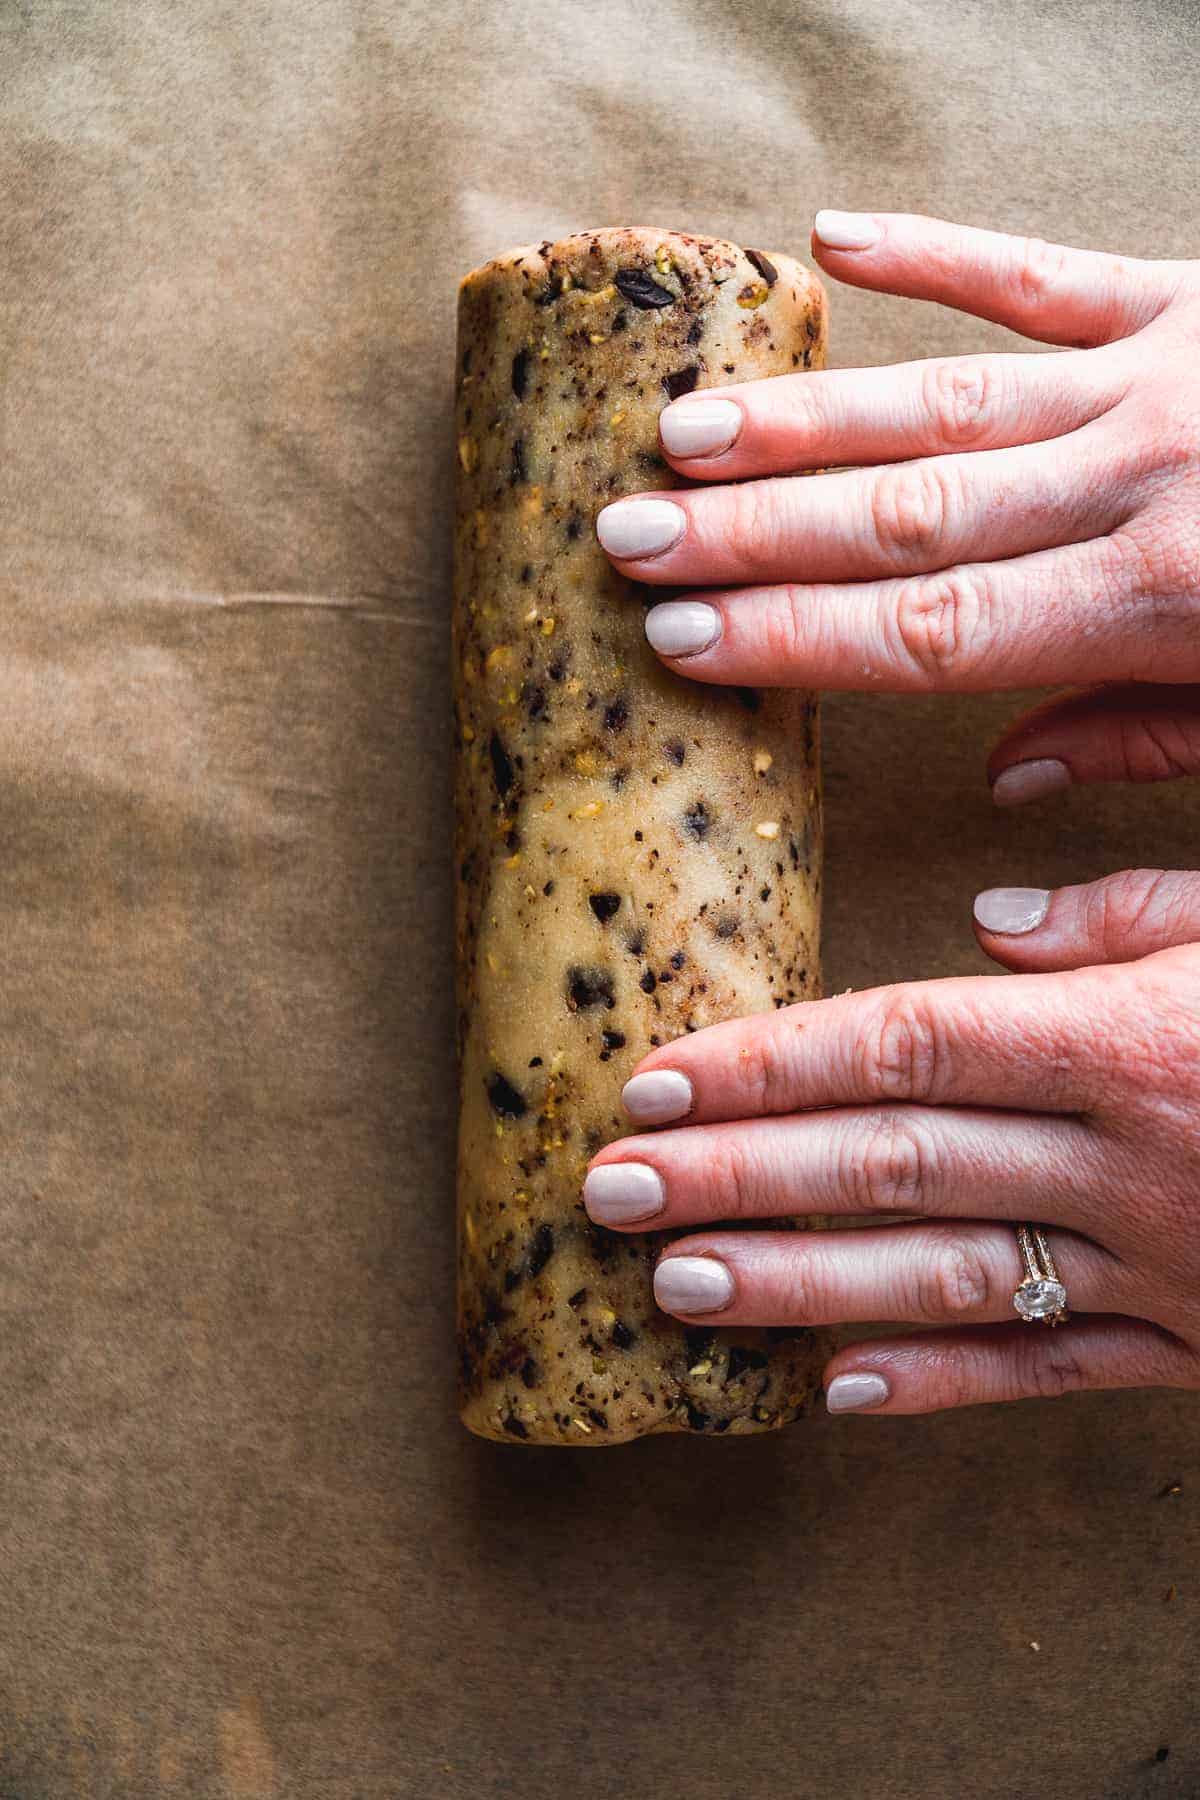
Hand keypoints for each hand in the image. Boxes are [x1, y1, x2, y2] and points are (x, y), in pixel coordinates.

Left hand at [582, 876, 1199, 1413]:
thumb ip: (1124, 916)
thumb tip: (986, 922)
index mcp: (1129, 1041)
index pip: (906, 1046)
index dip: (767, 1066)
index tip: (656, 1085)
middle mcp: (1130, 1162)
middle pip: (893, 1163)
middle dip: (736, 1176)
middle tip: (611, 1190)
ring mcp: (1159, 1265)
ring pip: (948, 1278)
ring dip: (802, 1286)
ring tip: (677, 1285)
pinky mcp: (1192, 1344)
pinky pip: (1049, 1372)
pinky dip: (941, 1381)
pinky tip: (833, 1387)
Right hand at [595, 211, 1199, 801]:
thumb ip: (1138, 742)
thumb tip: (1006, 779)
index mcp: (1158, 602)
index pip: (931, 629)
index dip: (794, 634)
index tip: (678, 635)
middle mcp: (1140, 480)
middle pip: (905, 514)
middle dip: (753, 530)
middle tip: (630, 534)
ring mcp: (1160, 375)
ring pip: (944, 400)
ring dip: (803, 420)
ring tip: (682, 432)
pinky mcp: (1187, 294)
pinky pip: (1039, 273)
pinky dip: (935, 251)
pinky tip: (832, 235)